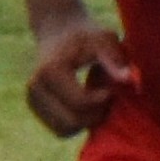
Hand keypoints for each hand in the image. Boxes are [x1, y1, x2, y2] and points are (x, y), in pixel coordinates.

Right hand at [22, 22, 128, 139]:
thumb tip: (128, 80)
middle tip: (106, 96)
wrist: (57, 31)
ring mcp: (31, 99)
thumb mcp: (103, 40)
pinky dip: (77, 123)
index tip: (113, 87)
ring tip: (95, 100)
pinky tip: (86, 105)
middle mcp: (35, 87)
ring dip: (86, 121)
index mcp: (50, 71)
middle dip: (95, 114)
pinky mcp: (35, 107)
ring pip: (65, 130)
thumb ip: (115, 59)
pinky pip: (60, 129)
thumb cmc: (86, 35)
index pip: (80, 102)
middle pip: (72, 122)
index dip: (104, 100)